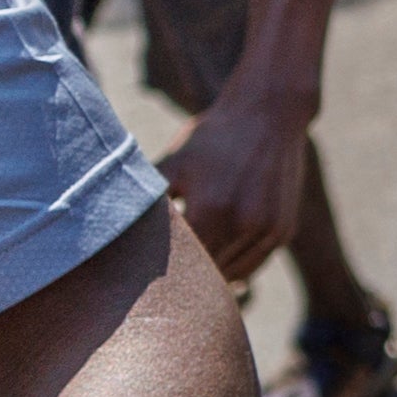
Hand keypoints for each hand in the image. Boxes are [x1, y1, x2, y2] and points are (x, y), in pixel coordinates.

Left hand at [158, 93, 314, 282]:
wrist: (271, 112)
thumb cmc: (213, 137)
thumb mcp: (173, 164)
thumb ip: (148, 202)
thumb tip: (113, 233)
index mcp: (211, 209)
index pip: (179, 263)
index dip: (158, 274)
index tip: (141, 279)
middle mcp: (244, 223)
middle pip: (206, 272)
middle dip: (185, 276)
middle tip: (161, 284)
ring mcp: (268, 228)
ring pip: (232, 274)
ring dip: (212, 276)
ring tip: (189, 275)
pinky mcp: (284, 229)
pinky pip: (254, 264)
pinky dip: (236, 267)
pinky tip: (217, 264)